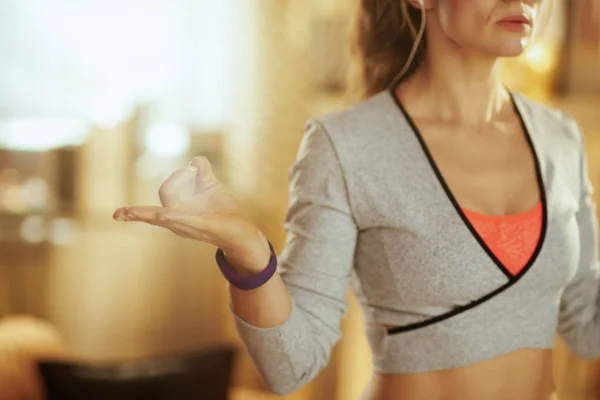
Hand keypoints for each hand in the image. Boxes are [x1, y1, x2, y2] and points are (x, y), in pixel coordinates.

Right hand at [113, 157, 269, 271]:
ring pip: (162, 217)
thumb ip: (202, 170)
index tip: (194, 168)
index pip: (166, 191)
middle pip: (162, 200)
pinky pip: (184, 222)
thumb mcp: (210, 185)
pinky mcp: (204, 227)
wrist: (242, 231)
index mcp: (177, 211)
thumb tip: (195, 161)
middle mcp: (178, 221)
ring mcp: (188, 226)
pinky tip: (163, 214)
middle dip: (170, 183)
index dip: (178, 175)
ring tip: (126, 213)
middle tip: (191, 171)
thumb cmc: (223, 210)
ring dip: (146, 213)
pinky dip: (173, 217)